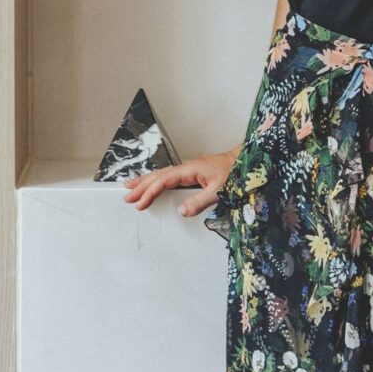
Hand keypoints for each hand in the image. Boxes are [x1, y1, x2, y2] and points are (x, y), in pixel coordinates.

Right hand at [120, 144, 239, 216]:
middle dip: (142, 186)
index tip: (139, 204)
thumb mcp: (220, 190)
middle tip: (127, 196)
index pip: (163, 182)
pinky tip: (156, 185)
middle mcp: (187, 167)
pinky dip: (159, 181)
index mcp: (190, 170)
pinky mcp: (194, 172)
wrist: (246, 159)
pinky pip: (171, 176)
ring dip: (147, 181)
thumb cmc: (235, 172)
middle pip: (159, 176)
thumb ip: (200, 202)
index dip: (150, 193)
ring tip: (132, 187)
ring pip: (163, 175)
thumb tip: (181, 212)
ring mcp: (190, 169)